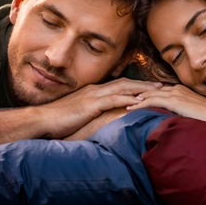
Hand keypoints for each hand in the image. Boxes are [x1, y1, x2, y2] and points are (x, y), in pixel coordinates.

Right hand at [35, 78, 160, 138]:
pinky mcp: (90, 105)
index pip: (119, 85)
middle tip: (163, 86)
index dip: (137, 86)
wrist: (42, 121)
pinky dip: (127, 99)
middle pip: (125, 83)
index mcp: (93, 92)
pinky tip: (139, 102)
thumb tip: (104, 121)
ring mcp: (92, 96)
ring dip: (142, 89)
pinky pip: (112, 100)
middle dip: (145, 84)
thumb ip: (92, 115)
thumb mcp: (79, 116)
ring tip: (158, 91)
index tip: (152, 89)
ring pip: (123, 88)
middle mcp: (95, 90)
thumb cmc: (58, 121)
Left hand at [128, 84, 205, 124]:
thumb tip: (171, 122)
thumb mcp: (191, 114)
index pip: (157, 91)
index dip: (144, 95)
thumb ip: (180, 114)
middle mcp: (176, 89)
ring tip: (122, 103)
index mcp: (180, 91)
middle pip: (150, 90)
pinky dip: (139, 103)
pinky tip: (130, 108)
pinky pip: (152, 100)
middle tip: (122, 99)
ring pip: (148, 93)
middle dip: (135, 94)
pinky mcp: (173, 100)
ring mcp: (174, 93)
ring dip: (134, 98)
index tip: (132, 100)